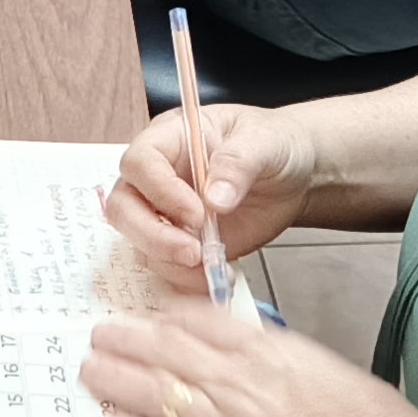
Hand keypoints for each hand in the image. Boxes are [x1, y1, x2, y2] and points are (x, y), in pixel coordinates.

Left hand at [81, 292, 417, 416]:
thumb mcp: (326, 369)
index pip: (202, 321)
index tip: (147, 317)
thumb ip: (280, 357)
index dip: (166, 318)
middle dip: (127, 340)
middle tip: (98, 336)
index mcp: (271, 351)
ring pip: (157, 395)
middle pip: (167, 352)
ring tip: (90, 372)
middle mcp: (241, 384)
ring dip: (116, 381)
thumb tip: (247, 351)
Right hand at [104, 103, 317, 281]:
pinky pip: (165, 265)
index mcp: (171, 139)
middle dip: (153, 235)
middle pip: (124, 207)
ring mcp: (166, 213)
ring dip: (170, 261)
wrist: (293, 178)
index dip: (159, 190)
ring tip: (212, 265)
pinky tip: (217, 276)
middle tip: (192, 251)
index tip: (197, 213)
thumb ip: (239, 163)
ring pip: (138, 242)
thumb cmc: (274, 144)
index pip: (140, 162)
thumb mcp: (265, 142)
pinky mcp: (180, 243)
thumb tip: (215, 198)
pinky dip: (186, 278)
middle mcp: (158, 177)